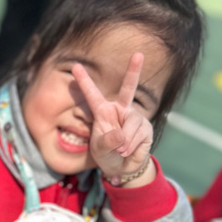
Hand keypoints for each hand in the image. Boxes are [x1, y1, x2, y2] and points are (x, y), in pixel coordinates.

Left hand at [72, 52, 154, 185]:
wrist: (122, 168)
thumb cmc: (107, 155)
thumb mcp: (100, 149)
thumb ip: (107, 142)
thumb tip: (120, 134)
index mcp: (103, 112)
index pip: (92, 94)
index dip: (84, 80)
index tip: (76, 66)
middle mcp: (120, 110)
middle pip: (128, 88)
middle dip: (134, 70)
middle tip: (139, 54)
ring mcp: (134, 117)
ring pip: (132, 123)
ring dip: (125, 141)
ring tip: (121, 150)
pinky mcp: (146, 128)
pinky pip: (139, 134)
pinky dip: (132, 146)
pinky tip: (129, 151)